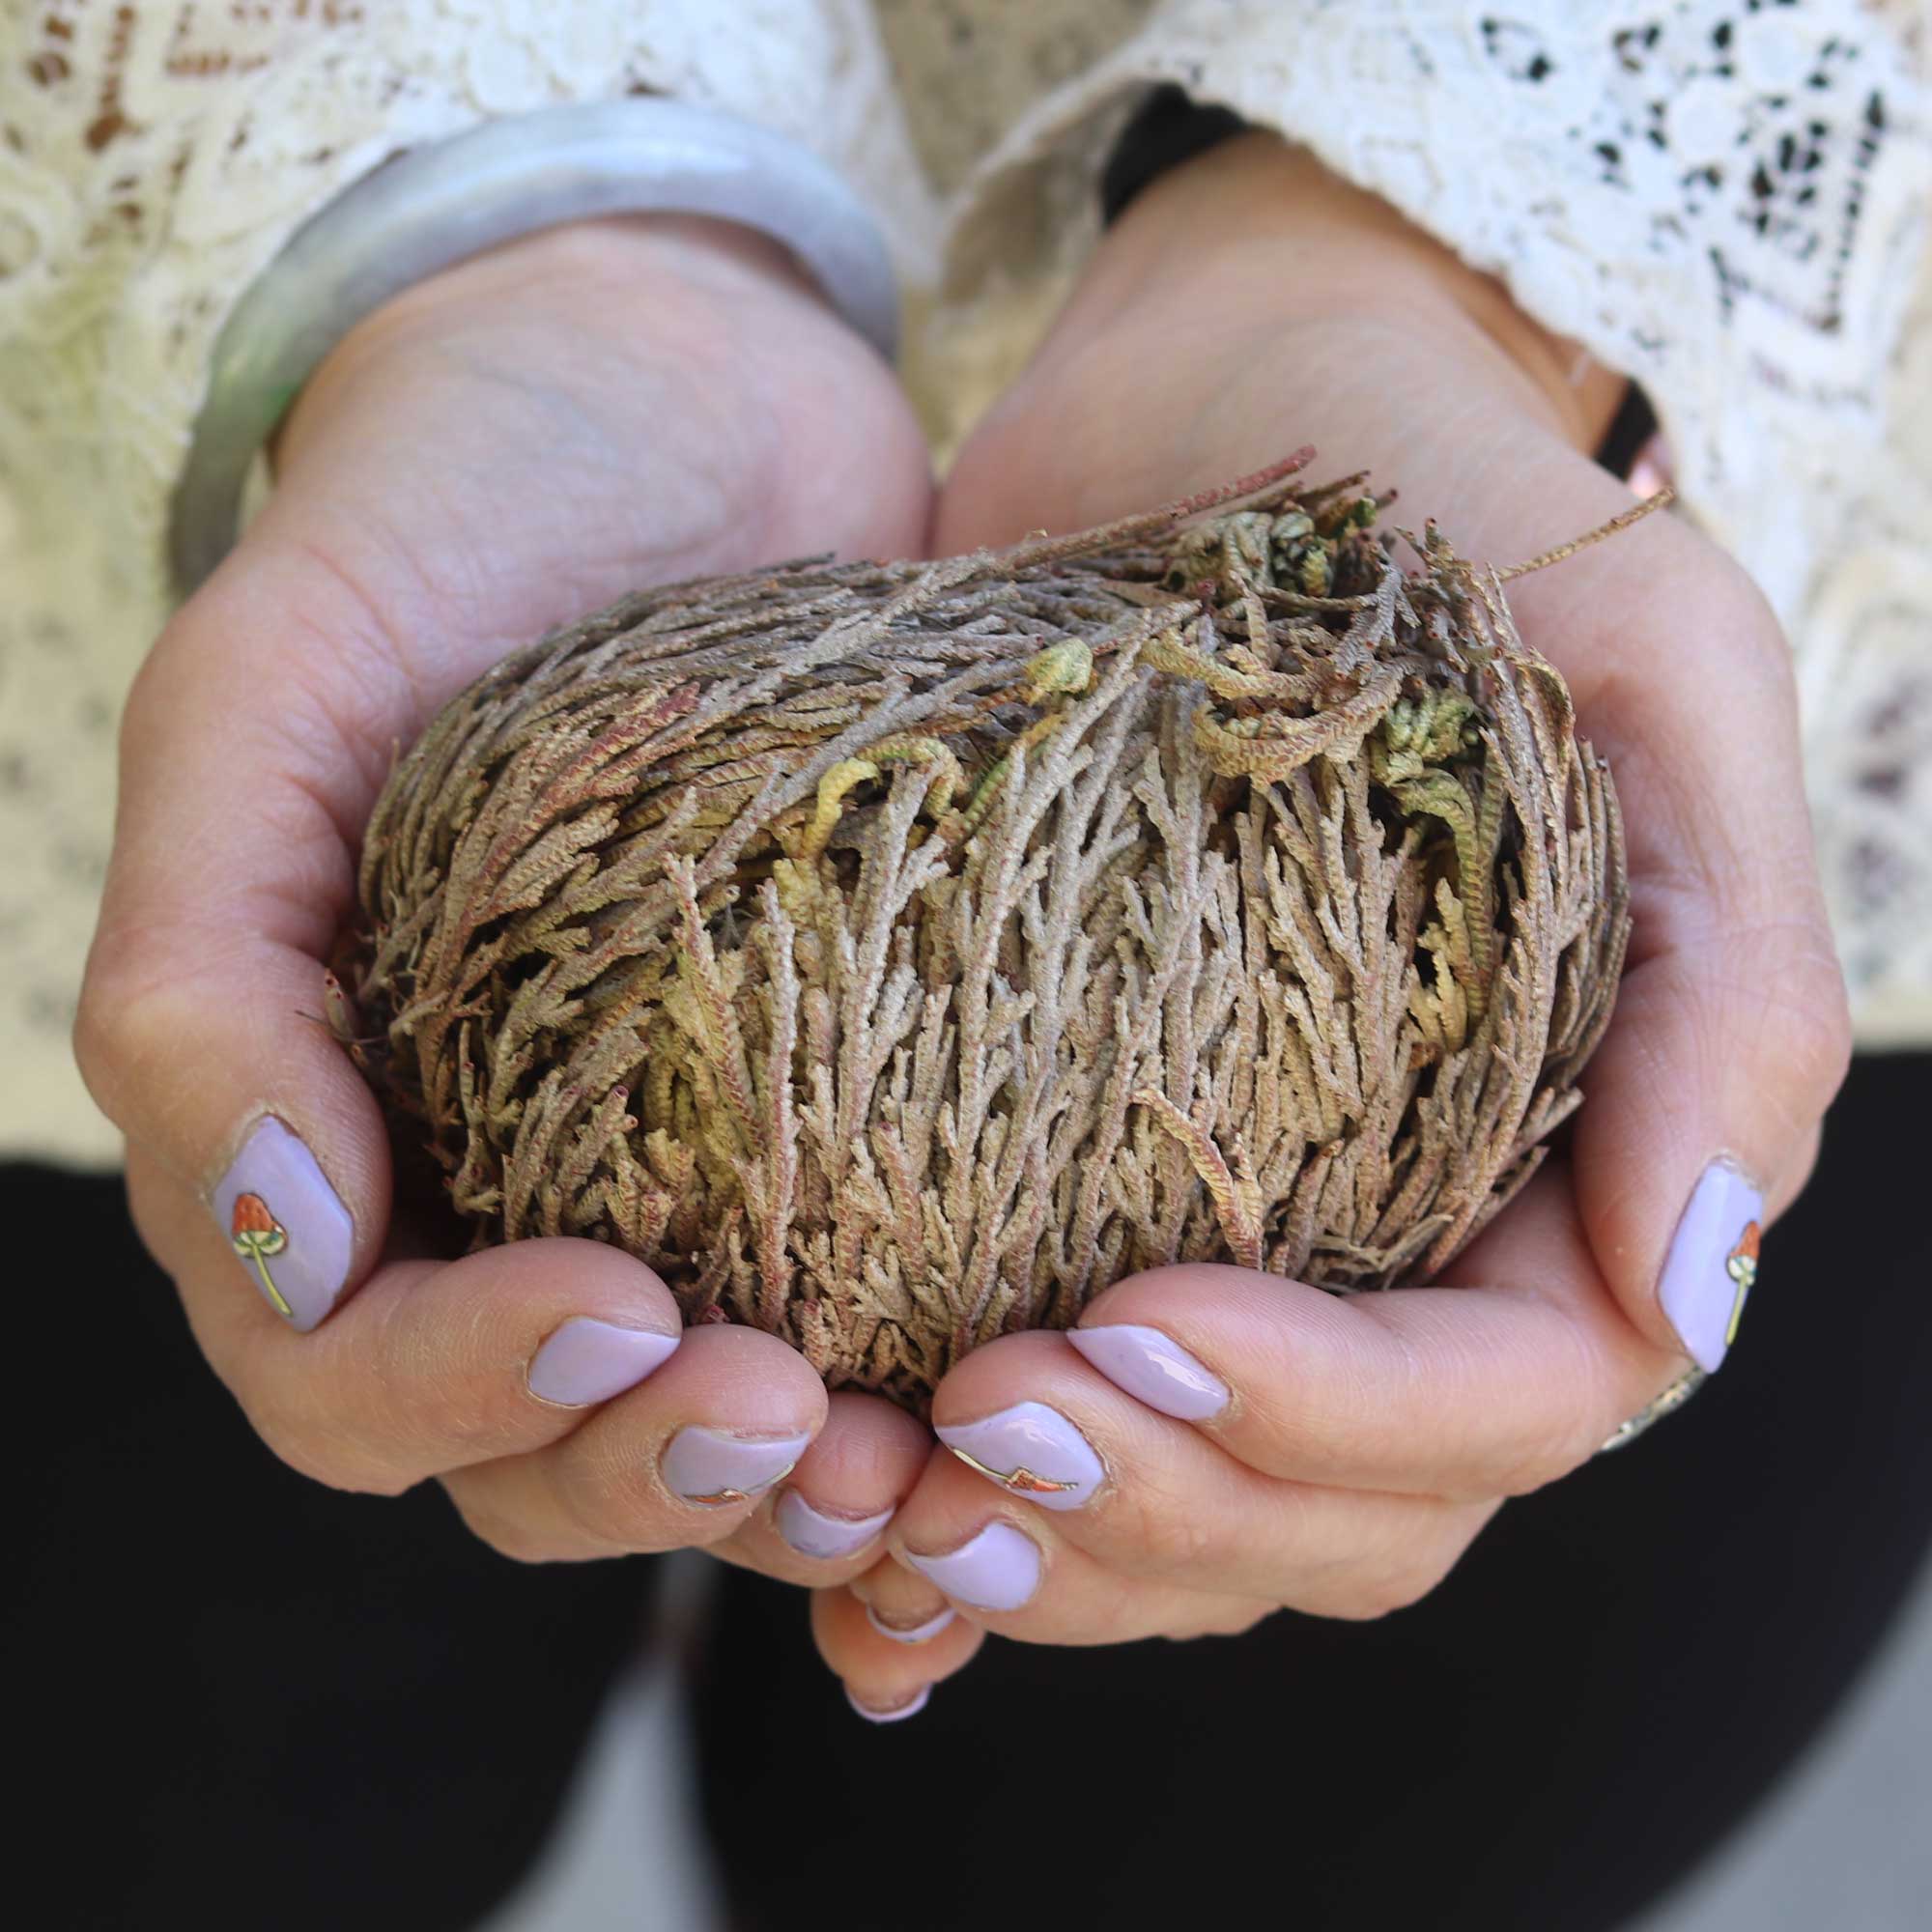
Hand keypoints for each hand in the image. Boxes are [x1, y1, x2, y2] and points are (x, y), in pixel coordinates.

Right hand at [77, 216, 939, 1580]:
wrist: (684, 383)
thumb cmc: (459, 501)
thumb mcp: (276, 687)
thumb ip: (206, 963)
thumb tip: (273, 1236)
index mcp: (327, 1118)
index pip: (343, 1365)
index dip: (461, 1389)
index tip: (625, 1306)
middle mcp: (487, 1174)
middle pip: (529, 1443)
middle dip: (650, 1468)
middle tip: (812, 1426)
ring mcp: (665, 1157)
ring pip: (695, 1421)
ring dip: (797, 1489)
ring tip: (933, 1464)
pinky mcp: (830, 1108)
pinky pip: (864, 1310)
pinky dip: (918, 1405)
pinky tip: (1012, 1416)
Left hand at [814, 136, 1850, 1715]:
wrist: (1220, 386)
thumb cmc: (1450, 503)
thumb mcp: (1650, 670)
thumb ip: (1719, 975)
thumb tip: (1696, 1286)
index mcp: (1571, 1154)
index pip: (1512, 1396)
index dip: (1337, 1419)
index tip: (1137, 1327)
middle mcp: (1412, 1233)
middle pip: (1339, 1508)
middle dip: (1167, 1512)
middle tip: (973, 1426)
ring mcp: (1242, 1229)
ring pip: (1187, 1509)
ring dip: (1046, 1556)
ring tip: (883, 1495)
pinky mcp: (1067, 1184)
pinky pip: (1041, 1416)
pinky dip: (949, 1537)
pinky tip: (850, 1589)